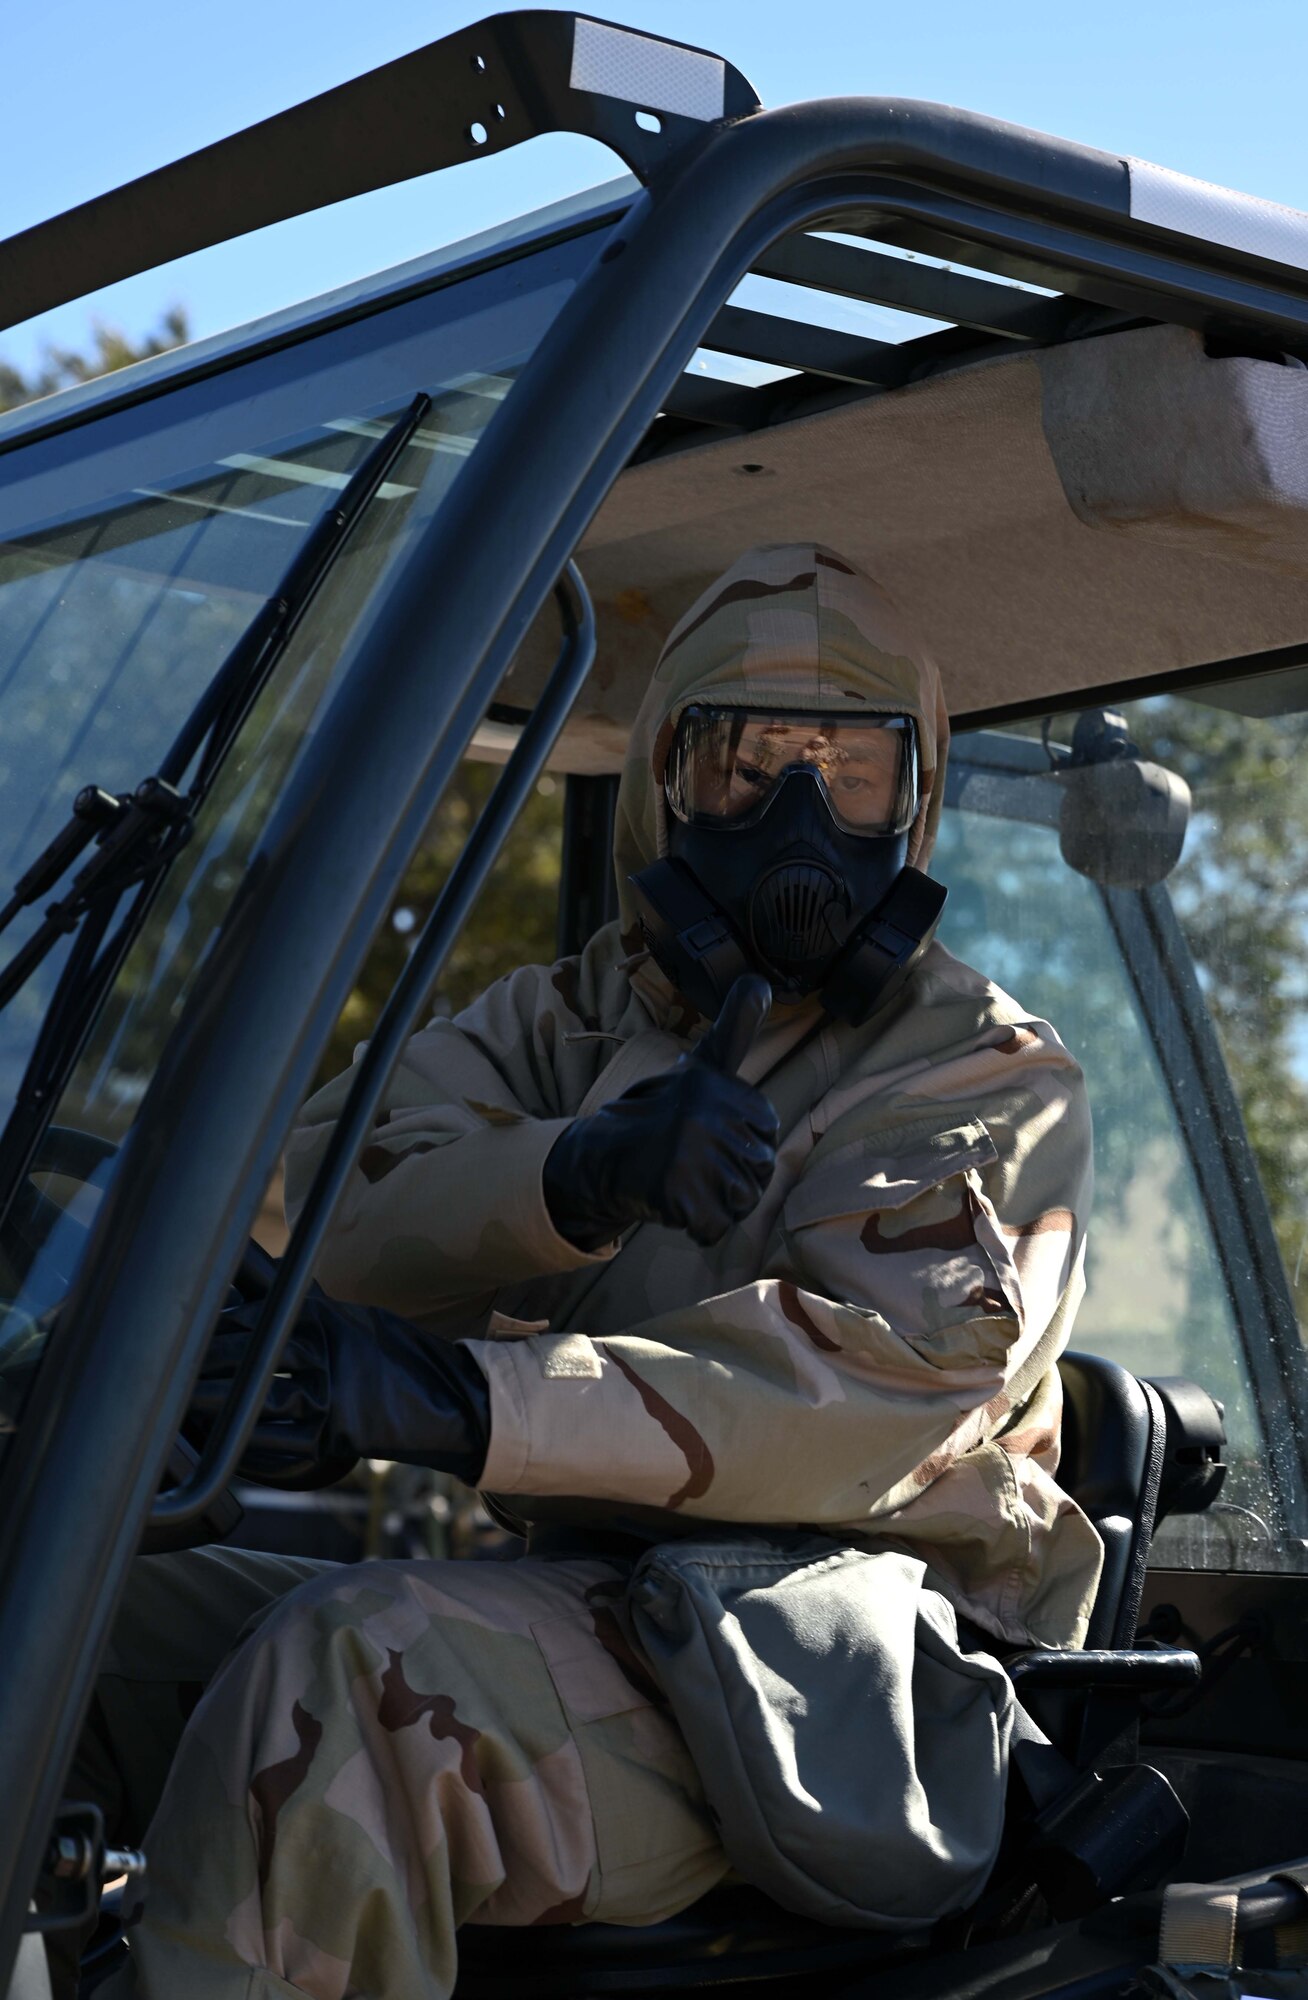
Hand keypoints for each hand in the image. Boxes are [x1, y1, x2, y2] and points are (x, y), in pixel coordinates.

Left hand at [187, 1287, 490, 1485]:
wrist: (440, 1393)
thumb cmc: (389, 1353)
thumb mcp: (347, 1316)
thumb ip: (303, 1306)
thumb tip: (257, 1279)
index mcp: (323, 1315)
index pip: (258, 1310)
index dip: (219, 1318)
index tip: (183, 1323)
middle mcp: (325, 1348)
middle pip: (252, 1351)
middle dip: (207, 1360)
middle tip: (169, 1368)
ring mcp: (331, 1391)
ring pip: (261, 1396)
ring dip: (218, 1403)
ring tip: (183, 1406)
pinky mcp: (336, 1431)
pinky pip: (282, 1441)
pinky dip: (247, 1446)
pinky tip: (221, 1447)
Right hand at [543, 974, 778, 1250]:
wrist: (601, 1159)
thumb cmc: (660, 1114)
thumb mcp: (701, 1064)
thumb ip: (736, 1027)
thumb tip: (761, 980)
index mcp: (714, 1083)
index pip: (765, 1131)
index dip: (739, 1140)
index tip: (702, 1128)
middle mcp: (705, 1113)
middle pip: (758, 1170)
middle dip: (729, 1175)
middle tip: (689, 1158)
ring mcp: (690, 1153)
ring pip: (742, 1200)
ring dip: (716, 1201)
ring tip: (683, 1179)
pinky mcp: (678, 1192)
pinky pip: (715, 1227)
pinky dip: (698, 1227)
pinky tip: (673, 1204)